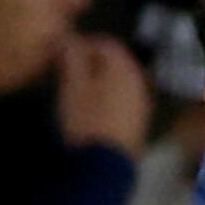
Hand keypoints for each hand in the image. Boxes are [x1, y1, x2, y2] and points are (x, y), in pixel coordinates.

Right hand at [56, 33, 153, 155]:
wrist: (104, 165)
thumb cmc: (86, 120)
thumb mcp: (73, 84)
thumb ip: (72, 58)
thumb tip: (69, 39)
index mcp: (125, 70)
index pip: (107, 44)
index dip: (83, 43)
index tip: (62, 50)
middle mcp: (139, 84)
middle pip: (115, 62)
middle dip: (91, 60)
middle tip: (66, 67)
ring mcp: (141, 105)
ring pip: (119, 81)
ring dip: (98, 78)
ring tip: (74, 86)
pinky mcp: (137, 123)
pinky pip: (122, 99)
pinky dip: (106, 94)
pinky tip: (89, 106)